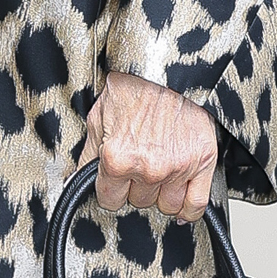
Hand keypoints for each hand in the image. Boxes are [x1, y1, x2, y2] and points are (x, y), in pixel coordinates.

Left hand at [78, 72, 219, 218]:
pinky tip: (182, 201)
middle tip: (141, 163)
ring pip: (167, 206)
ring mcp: (177, 167)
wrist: (167, 67)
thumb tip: (73, 182)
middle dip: (137, 187)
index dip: (112, 190)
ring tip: (160, 171)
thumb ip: (87, 157)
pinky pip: (196, 205)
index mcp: (118, 159)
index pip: (110, 200)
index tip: (116, 180)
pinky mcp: (202, 161)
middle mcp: (148, 167)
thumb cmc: (133, 88)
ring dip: (162, 193)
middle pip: (140, 203)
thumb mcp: (98, 118)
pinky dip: (189, 210)